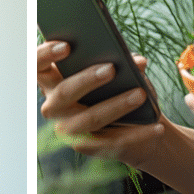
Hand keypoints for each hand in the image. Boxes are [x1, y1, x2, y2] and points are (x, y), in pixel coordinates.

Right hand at [36, 40, 165, 164]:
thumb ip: (123, 62)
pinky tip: (157, 126)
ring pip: (90, 119)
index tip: (66, 46)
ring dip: (116, 106)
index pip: (37, 66)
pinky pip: (113, 142)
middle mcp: (55, 107)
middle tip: (112, 68)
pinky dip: (138, 134)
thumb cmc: (118, 85)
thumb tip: (138, 62)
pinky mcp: (89, 148)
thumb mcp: (118, 70)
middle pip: (64, 93)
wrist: (132, 123)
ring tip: (140, 94)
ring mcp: (69, 129)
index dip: (45, 55)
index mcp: (53, 81)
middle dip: (87, 80)